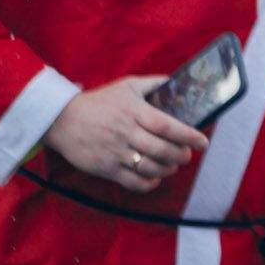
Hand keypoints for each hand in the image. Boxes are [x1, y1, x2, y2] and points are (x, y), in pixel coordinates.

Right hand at [42, 76, 208, 193]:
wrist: (61, 120)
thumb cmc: (99, 101)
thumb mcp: (126, 86)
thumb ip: (153, 84)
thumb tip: (177, 82)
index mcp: (134, 112)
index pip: (167, 126)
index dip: (188, 135)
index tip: (203, 142)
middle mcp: (126, 133)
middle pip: (162, 150)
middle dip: (181, 155)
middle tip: (187, 155)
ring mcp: (115, 153)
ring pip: (150, 167)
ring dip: (168, 169)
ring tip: (173, 165)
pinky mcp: (105, 168)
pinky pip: (132, 182)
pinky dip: (149, 183)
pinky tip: (155, 177)